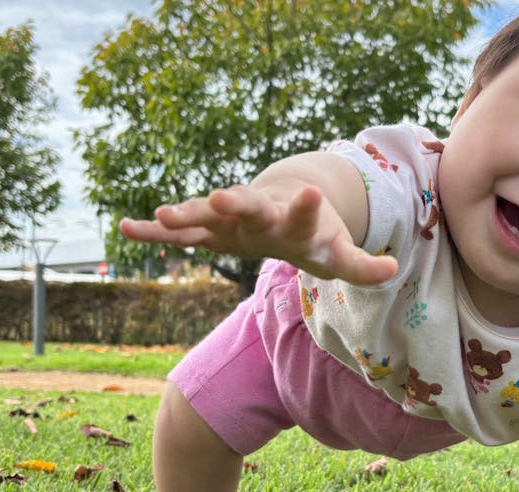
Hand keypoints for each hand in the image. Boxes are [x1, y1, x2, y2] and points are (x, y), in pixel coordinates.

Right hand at [120, 184, 397, 284]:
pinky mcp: (209, 228)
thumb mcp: (338, 251)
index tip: (310, 193)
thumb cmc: (314, 231)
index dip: (307, 207)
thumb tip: (393, 270)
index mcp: (295, 218)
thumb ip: (362, 265)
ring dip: (188, 214)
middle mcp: (261, 212)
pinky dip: (154, 231)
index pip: (304, 213)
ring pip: (207, 214)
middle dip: (236, 202)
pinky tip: (125, 228)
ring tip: (163, 215)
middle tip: (222, 196)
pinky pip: (178, 231)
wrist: (287, 200)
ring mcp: (231, 217)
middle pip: (248, 206)